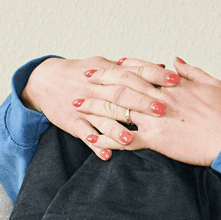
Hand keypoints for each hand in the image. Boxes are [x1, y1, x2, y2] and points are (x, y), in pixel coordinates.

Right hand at [23, 56, 155, 156]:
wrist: (44, 80)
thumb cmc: (81, 73)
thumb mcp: (105, 65)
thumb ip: (134, 69)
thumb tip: (163, 66)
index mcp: (108, 73)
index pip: (134, 72)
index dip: (155, 75)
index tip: (176, 80)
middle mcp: (96, 89)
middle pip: (121, 95)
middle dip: (141, 103)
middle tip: (162, 110)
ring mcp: (84, 107)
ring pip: (101, 118)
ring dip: (116, 129)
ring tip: (131, 139)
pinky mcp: (72, 122)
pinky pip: (84, 134)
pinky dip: (96, 144)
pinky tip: (107, 154)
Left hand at [93, 58, 220, 165]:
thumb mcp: (212, 84)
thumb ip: (191, 70)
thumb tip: (174, 59)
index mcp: (172, 84)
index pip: (141, 69)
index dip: (123, 66)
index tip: (109, 65)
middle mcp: (159, 98)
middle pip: (122, 85)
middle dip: (101, 80)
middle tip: (84, 78)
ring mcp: (154, 118)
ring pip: (117, 109)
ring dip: (95, 106)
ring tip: (77, 105)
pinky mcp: (155, 139)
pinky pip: (125, 138)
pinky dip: (106, 137)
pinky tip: (92, 137)